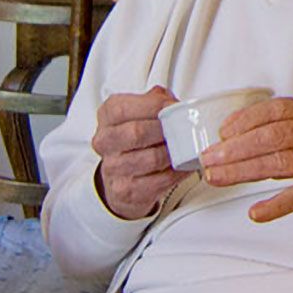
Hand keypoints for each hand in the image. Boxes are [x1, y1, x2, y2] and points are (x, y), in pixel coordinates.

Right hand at [90, 86, 179, 219]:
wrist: (120, 175)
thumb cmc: (134, 138)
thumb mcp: (139, 111)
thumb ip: (155, 101)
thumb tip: (175, 103)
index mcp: (107, 116)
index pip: (124, 108)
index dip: (153, 106)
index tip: (175, 106)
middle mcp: (105, 141)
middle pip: (137, 133)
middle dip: (166, 130)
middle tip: (185, 129)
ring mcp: (113, 168)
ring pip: (152, 159)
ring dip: (175, 153)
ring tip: (187, 148)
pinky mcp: (126, 191)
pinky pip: (160, 180)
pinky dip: (178, 172)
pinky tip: (184, 165)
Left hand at [201, 97, 292, 226]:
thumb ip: (283, 134)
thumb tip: (236, 143)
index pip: (274, 110)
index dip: (245, 119)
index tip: (222, 132)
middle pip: (270, 137)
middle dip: (234, 149)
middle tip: (210, 159)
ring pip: (277, 162)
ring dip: (242, 171)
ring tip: (218, 177)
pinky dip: (274, 205)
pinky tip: (256, 212)